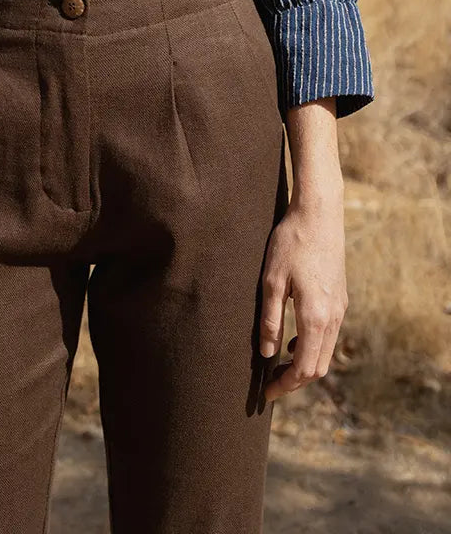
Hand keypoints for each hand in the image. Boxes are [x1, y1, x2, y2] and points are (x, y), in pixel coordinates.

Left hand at [258, 190, 347, 402]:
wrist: (319, 214)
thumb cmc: (290, 244)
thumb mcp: (271, 281)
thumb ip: (271, 320)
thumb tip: (268, 354)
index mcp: (316, 317)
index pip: (305, 368)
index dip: (286, 385)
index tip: (266, 393)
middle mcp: (334, 317)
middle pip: (319, 366)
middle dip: (296, 381)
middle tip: (271, 385)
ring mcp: (341, 308)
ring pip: (327, 351)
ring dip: (306, 364)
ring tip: (280, 365)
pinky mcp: (341, 297)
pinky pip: (330, 334)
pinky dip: (314, 346)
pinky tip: (294, 339)